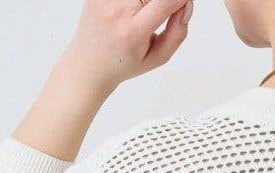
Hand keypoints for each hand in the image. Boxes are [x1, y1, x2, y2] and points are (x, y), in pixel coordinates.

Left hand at [59, 0, 193, 94]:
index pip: (166, 1)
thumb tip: (185, 4)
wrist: (88, 63)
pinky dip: (135, 1)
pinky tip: (130, 9)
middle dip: (163, 0)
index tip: (183, 2)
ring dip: (146, 1)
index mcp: (133, 32)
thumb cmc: (124, 62)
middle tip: (160, 12)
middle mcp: (116, 11)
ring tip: (142, 13)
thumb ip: (177, 32)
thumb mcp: (158, 58)